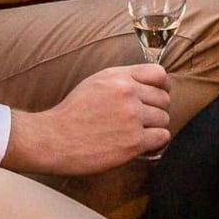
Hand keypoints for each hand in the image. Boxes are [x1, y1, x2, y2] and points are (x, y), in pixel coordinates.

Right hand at [1, 64, 170, 174]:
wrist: (54, 139)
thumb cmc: (72, 113)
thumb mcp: (95, 83)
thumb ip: (122, 80)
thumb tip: (148, 84)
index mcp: (118, 76)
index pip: (159, 74)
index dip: (162, 86)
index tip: (156, 96)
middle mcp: (127, 92)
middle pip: (164, 99)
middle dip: (156, 110)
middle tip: (143, 121)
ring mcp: (132, 116)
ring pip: (164, 119)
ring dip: (155, 128)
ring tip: (139, 133)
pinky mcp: (134, 141)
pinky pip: (162, 137)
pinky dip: (155, 143)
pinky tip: (142, 144)